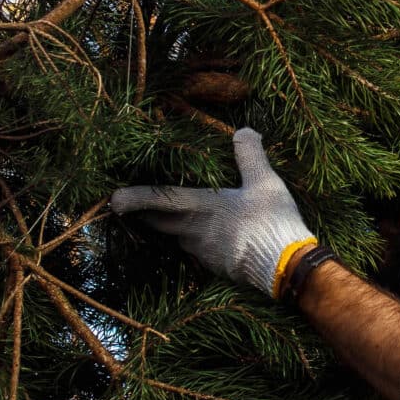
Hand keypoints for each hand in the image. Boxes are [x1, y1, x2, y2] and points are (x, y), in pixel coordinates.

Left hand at [109, 128, 314, 295]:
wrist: (286, 268)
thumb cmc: (272, 222)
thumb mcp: (265, 182)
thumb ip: (250, 156)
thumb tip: (243, 131)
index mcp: (200, 206)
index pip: (158, 199)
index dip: (134, 198)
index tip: (113, 199)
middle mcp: (193, 231)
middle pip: (158, 223)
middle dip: (146, 214)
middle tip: (137, 206)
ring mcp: (202, 252)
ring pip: (177, 237)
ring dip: (173, 227)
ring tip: (179, 216)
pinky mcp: (214, 267)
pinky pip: (196, 251)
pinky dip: (195, 241)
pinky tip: (210, 235)